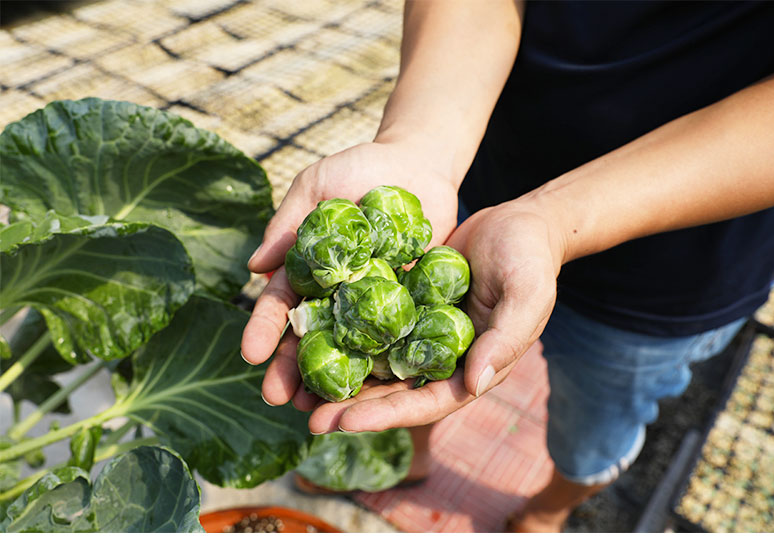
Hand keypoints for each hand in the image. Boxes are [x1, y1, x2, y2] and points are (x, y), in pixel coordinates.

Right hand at [240, 140, 458, 402]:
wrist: (418, 163)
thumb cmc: (359, 167)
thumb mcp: (317, 186)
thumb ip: (288, 223)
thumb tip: (255, 267)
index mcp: (308, 269)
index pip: (281, 305)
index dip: (264, 329)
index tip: (250, 354)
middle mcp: (337, 293)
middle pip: (311, 337)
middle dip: (292, 369)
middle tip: (279, 399)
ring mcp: (373, 302)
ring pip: (350, 348)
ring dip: (335, 380)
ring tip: (321, 410)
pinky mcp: (410, 303)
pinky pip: (397, 336)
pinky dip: (386, 363)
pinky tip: (378, 390)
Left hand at [302, 199, 566, 433]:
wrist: (521, 222)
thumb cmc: (531, 259)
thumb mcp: (527, 294)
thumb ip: (506, 338)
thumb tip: (474, 383)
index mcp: (474, 368)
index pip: (427, 402)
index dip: (387, 415)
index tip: (345, 423)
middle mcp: (444, 358)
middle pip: (394, 392)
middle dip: (353, 408)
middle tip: (309, 418)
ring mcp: (423, 333)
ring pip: (377, 363)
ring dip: (342, 379)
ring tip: (298, 392)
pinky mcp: (408, 305)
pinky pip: (372, 325)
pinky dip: (346, 334)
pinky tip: (311, 338)